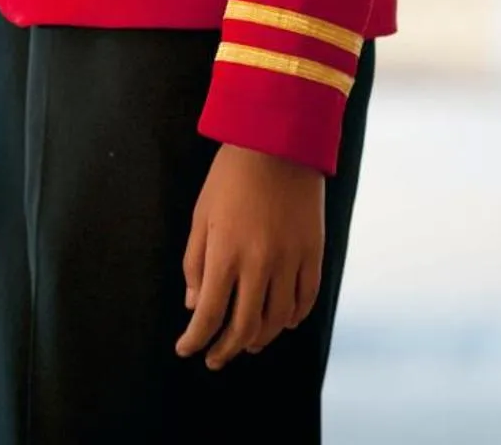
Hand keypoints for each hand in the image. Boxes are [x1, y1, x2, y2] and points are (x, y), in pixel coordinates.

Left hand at [175, 143, 323, 368]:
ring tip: (247, 343)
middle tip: (215, 358)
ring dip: (260, 338)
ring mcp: (290, 261)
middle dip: (226, 349)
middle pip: (244, 327)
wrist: (278, 142)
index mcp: (226, 253)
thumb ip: (196, 262)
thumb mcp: (202, 213)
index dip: (196, 339)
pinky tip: (281, 322)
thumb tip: (196, 305)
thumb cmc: (231, 175)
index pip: (210, 314)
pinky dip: (292, 319)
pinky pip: (306, 301)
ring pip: (277, 321)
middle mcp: (260, 264)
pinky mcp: (313, 254)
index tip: (186, 349)